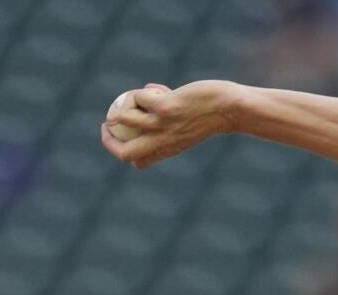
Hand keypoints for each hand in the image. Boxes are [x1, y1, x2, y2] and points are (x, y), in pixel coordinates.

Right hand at [101, 80, 239, 169]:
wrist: (229, 109)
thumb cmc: (211, 118)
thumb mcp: (188, 131)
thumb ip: (169, 132)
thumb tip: (145, 115)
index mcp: (168, 149)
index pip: (137, 162)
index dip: (122, 151)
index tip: (120, 137)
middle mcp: (163, 141)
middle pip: (125, 152)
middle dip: (108, 139)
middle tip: (107, 124)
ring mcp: (163, 125)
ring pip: (124, 119)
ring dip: (122, 106)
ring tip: (135, 98)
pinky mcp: (165, 107)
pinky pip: (138, 98)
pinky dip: (140, 92)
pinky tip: (157, 89)